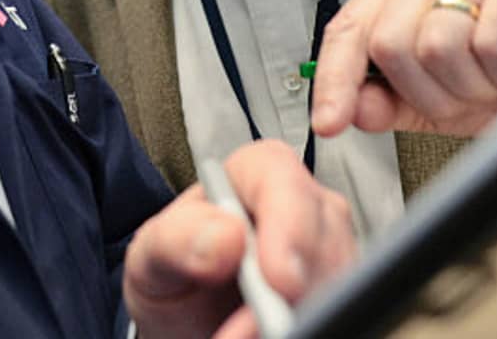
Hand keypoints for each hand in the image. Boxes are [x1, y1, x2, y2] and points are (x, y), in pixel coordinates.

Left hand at [124, 139, 354, 338]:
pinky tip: (282, 336)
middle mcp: (298, 204)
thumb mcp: (153, 254)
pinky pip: (344, 305)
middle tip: (266, 327)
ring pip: (341, 274)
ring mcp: (326, 246)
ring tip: (252, 336)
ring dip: (305, 312)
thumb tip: (226, 234)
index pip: (280, 178)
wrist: (185, 318)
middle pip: (324, 230)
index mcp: (252, 174)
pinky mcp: (336, 286)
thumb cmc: (173, 270)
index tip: (279, 279)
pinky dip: (314, 323)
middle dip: (300, 284)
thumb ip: (177, 238)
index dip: (288, 225)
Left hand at [310, 0, 496, 138]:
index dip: (335, 80)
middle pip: (392, 43)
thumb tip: (352, 108)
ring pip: (439, 45)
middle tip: (465, 96)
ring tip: (496, 80)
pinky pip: (492, 44)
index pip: (348, 29)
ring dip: (473, 86)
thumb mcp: (434, 96)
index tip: (329, 123)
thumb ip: (386, 101)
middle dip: (430, 93)